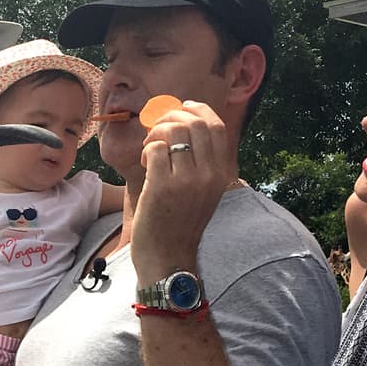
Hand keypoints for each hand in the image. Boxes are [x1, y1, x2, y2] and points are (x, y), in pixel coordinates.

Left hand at [131, 101, 231, 281]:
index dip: (198, 110)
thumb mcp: (203, 192)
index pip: (217, 127)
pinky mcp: (162, 187)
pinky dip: (146, 150)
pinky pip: (154, 148)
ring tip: (149, 149)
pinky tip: (144, 164)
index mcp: (222, 174)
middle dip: (170, 118)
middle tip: (156, 130)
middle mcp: (209, 175)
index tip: (182, 108)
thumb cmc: (180, 223)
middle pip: (194, 123)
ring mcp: (186, 181)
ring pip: (172, 131)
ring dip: (155, 133)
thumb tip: (186, 124)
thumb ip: (201, 162)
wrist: (168, 258)